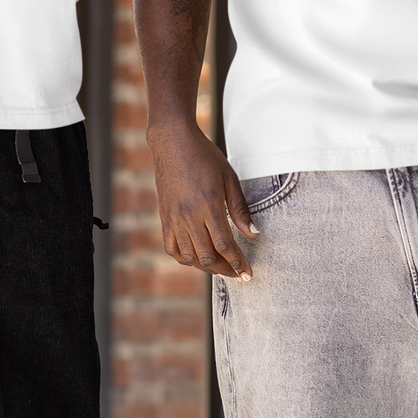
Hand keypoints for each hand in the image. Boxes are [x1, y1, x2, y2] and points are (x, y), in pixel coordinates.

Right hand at [149, 121, 258, 279]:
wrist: (173, 143)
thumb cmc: (205, 157)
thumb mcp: (229, 179)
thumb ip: (240, 209)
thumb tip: (253, 233)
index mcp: (208, 206)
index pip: (224, 245)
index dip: (237, 262)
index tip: (248, 273)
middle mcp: (188, 216)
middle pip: (207, 256)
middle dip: (225, 269)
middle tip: (238, 274)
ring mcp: (174, 219)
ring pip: (189, 257)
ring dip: (206, 267)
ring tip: (220, 267)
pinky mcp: (164, 218)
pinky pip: (172, 248)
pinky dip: (185, 259)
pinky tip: (197, 258)